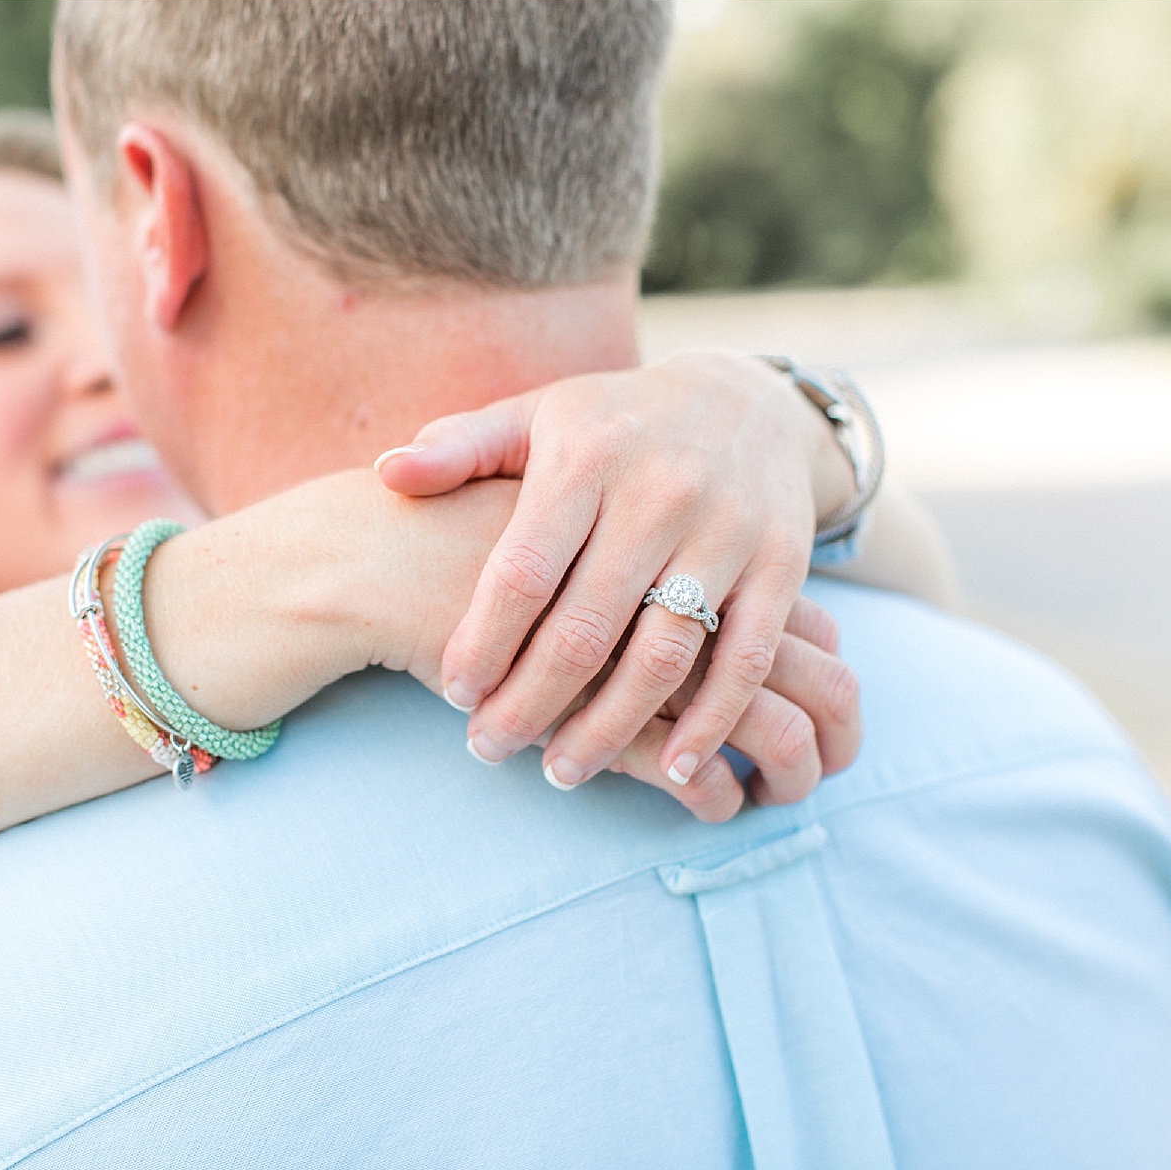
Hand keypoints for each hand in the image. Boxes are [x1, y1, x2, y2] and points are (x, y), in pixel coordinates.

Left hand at [375, 349, 861, 816]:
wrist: (749, 400)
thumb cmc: (614, 423)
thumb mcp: (538, 416)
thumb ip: (460, 447)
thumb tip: (386, 475)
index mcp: (587, 457)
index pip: (524, 570)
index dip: (483, 642)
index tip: (455, 694)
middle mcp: (661, 492)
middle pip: (586, 626)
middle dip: (531, 702)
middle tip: (488, 748)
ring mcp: (727, 531)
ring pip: (664, 654)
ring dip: (610, 727)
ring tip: (561, 769)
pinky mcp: (783, 564)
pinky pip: (746, 658)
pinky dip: (712, 721)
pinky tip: (671, 768)